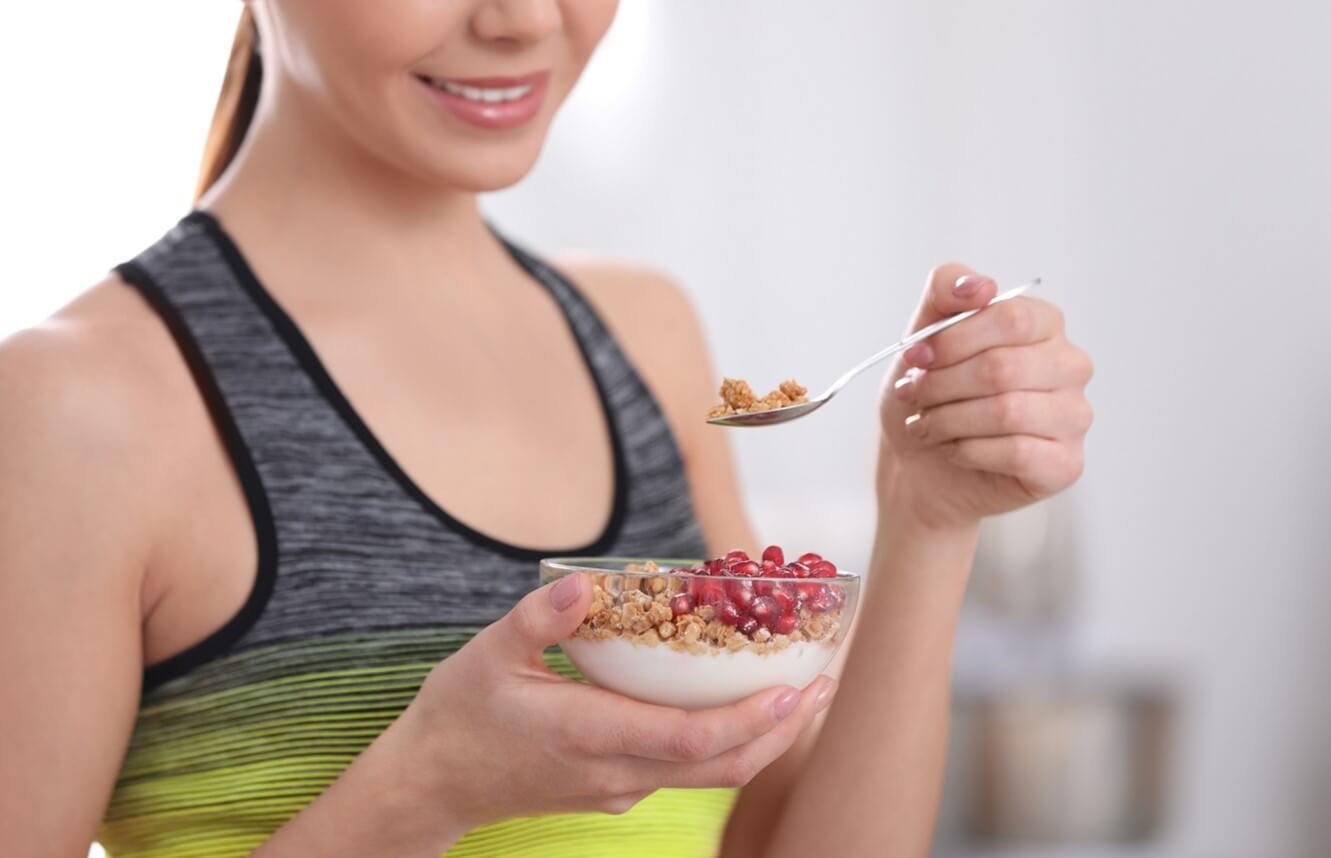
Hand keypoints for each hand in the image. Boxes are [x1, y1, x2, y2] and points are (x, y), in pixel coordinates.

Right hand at [397, 574, 836, 839]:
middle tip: (827, 683)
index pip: (688, 740)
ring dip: (763, 738)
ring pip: (710, 775)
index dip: (749, 719)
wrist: (430, 782)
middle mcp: (615, 772)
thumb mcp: (488, 653)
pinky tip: (738, 705)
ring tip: (803, 693)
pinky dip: (725, 742)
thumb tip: (589, 583)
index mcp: (588, 735)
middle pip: (720, 765)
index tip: (795, 689)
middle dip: (782, 728)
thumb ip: (541, 618)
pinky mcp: (614, 790)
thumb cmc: (459, 715)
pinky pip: (687, 772)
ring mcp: (617, 788)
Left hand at [879, 263, 1093, 529]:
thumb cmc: (930, 397)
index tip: (915, 355)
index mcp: (1044, 324)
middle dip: (942, 384)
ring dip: (949, 420)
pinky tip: (955, 449)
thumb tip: (979, 285)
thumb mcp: (922, 337)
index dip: (953, 338)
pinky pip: (1016, 451)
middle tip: (914, 395)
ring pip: (1008, 411)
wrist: (917, 467)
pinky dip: (968, 451)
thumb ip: (946, 292)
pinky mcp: (1066, 464)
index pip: (1011, 317)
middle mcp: (1070, 366)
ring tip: (926, 424)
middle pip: (1004, 367)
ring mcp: (1075, 416)